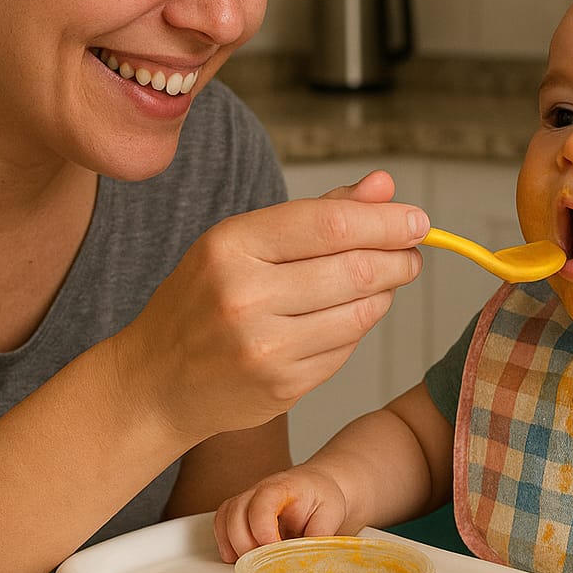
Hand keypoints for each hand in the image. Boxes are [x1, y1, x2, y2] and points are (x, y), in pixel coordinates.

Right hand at [123, 171, 426, 442]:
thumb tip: (385, 184)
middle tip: (412, 253)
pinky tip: (348, 315)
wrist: (155, 382)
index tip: (417, 219)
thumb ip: (317, 212)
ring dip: (385, 294)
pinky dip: (359, 327)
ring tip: (384, 281)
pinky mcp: (282, 387)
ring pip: (360, 312)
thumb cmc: (202, 300)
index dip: (386, 220)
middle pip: (354, 268)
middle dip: (399, 258)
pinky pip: (346, 348)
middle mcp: (245, 296)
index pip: (331, 224)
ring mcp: (264, 348)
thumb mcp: (241, 242)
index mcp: (231, 246)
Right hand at [213, 465, 349, 561]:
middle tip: (264, 563)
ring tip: (251, 563)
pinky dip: (225, 543)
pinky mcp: (240, 512)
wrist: (318, 485)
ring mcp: (247, 500)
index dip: (263, 530)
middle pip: (236, 513)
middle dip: (246, 544)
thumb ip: (319, 535)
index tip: (273, 549)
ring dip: (233, 545)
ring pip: (224, 518)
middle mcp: (258, 490)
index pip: (262, 503)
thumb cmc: (323, 497)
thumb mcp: (332, 513)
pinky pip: (221, 524)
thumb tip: (308, 559)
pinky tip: (238, 557)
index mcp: (283, 487)